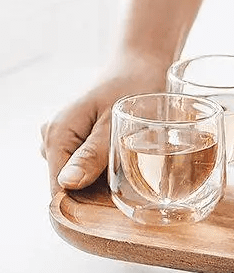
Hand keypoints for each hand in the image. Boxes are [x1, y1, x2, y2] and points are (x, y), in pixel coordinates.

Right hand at [41, 56, 168, 195]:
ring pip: (79, 177)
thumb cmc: (133, 87)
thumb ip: (94, 154)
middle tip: (132, 180)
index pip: (59, 187)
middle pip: (69, 185)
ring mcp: (64, 138)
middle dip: (96, 191)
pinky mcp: (77, 138)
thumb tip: (68, 184)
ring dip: (103, 180)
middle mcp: (53, 136)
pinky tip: (125, 158)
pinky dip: (105, 168)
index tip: (114, 207)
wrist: (142, 65)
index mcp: (57, 133)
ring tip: (132, 165)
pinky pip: (86, 165)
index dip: (84, 203)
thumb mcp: (117, 122)